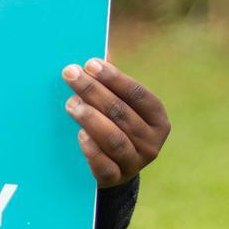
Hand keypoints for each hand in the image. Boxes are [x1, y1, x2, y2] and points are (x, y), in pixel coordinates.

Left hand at [61, 58, 170, 187]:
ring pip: (113, 138)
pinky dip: (91, 148)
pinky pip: (103, 164)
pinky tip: (79, 134)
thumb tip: (102, 49)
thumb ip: (110, 81)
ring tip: (71, 103)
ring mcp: (136, 163)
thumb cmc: (115, 126)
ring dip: (90, 118)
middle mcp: (152, 142)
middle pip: (122, 113)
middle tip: (70, 75)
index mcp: (158, 119)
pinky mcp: (116, 179)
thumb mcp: (118, 104)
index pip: (137, 94)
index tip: (90, 63)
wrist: (113, 169)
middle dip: (94, 91)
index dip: (114, 78)